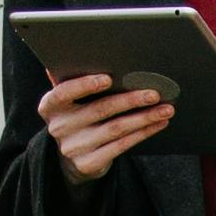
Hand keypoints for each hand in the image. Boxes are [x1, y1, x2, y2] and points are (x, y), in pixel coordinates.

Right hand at [36, 74, 174, 186]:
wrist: (71, 158)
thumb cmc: (75, 117)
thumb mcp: (68, 101)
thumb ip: (72, 80)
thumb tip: (80, 52)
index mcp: (49, 106)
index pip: (64, 93)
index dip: (84, 85)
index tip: (108, 78)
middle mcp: (59, 128)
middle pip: (100, 110)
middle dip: (130, 100)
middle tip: (154, 93)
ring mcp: (74, 148)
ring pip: (116, 129)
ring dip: (144, 118)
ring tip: (165, 109)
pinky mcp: (89, 163)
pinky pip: (122, 146)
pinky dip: (143, 133)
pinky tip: (158, 124)